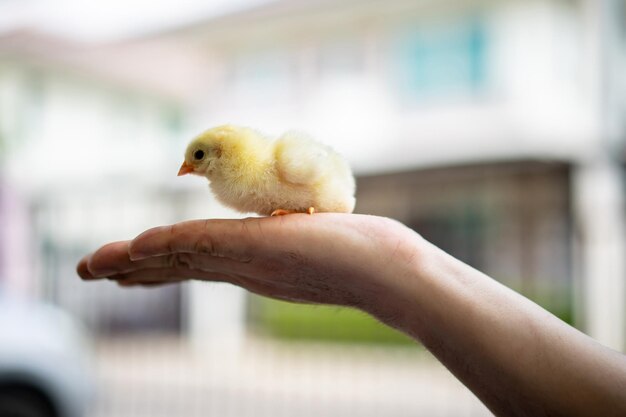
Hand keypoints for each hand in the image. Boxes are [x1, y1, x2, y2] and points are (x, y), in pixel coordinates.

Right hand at [77, 214, 420, 314]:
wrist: (385, 271)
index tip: (130, 270)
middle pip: (175, 268)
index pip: (195, 265)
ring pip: (175, 260)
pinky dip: (160, 248)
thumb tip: (300, 221)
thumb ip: (298, 233)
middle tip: (89, 272)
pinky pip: (196, 246)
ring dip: (129, 262)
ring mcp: (244, 260)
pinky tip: (129, 249)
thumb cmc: (362, 254)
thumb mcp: (318, 237)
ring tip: (88, 268)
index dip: (159, 267)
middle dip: (130, 270)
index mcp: (252, 265)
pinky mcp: (253, 247)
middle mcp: (241, 268)